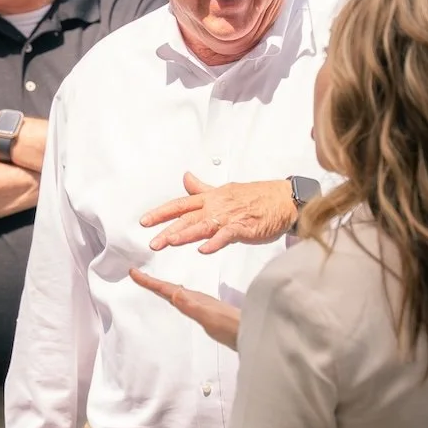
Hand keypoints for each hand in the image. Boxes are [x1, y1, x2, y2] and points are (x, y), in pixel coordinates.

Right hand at [131, 268, 240, 349]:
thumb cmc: (235, 329)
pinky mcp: (208, 314)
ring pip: (178, 293)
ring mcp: (203, 306)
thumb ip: (193, 306)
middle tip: (137, 275)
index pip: (168, 288)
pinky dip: (176, 298)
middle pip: (170, 288)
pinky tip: (179, 300)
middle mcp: (198, 299)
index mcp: (195, 299)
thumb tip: (175, 292)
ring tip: (153, 284)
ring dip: (163, 288)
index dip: (150, 282)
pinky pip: (186, 302)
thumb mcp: (211, 318)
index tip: (134, 272)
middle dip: (153, 282)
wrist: (257, 334)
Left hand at [142, 173, 297, 252]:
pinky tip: (204, 250)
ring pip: (203, 225)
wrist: (283, 199)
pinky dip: (215, 242)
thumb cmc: (256, 196)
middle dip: (168, 229)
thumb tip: (186, 177)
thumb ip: (202, 188)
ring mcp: (230, 216)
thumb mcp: (224, 189)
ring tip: (170, 242)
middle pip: (187, 218)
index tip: (144, 221)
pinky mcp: (244, 227)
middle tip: (152, 242)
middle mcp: (217, 205)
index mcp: (211, 197)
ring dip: (186, 234)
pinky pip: (227, 235)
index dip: (161, 212)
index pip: (181, 204)